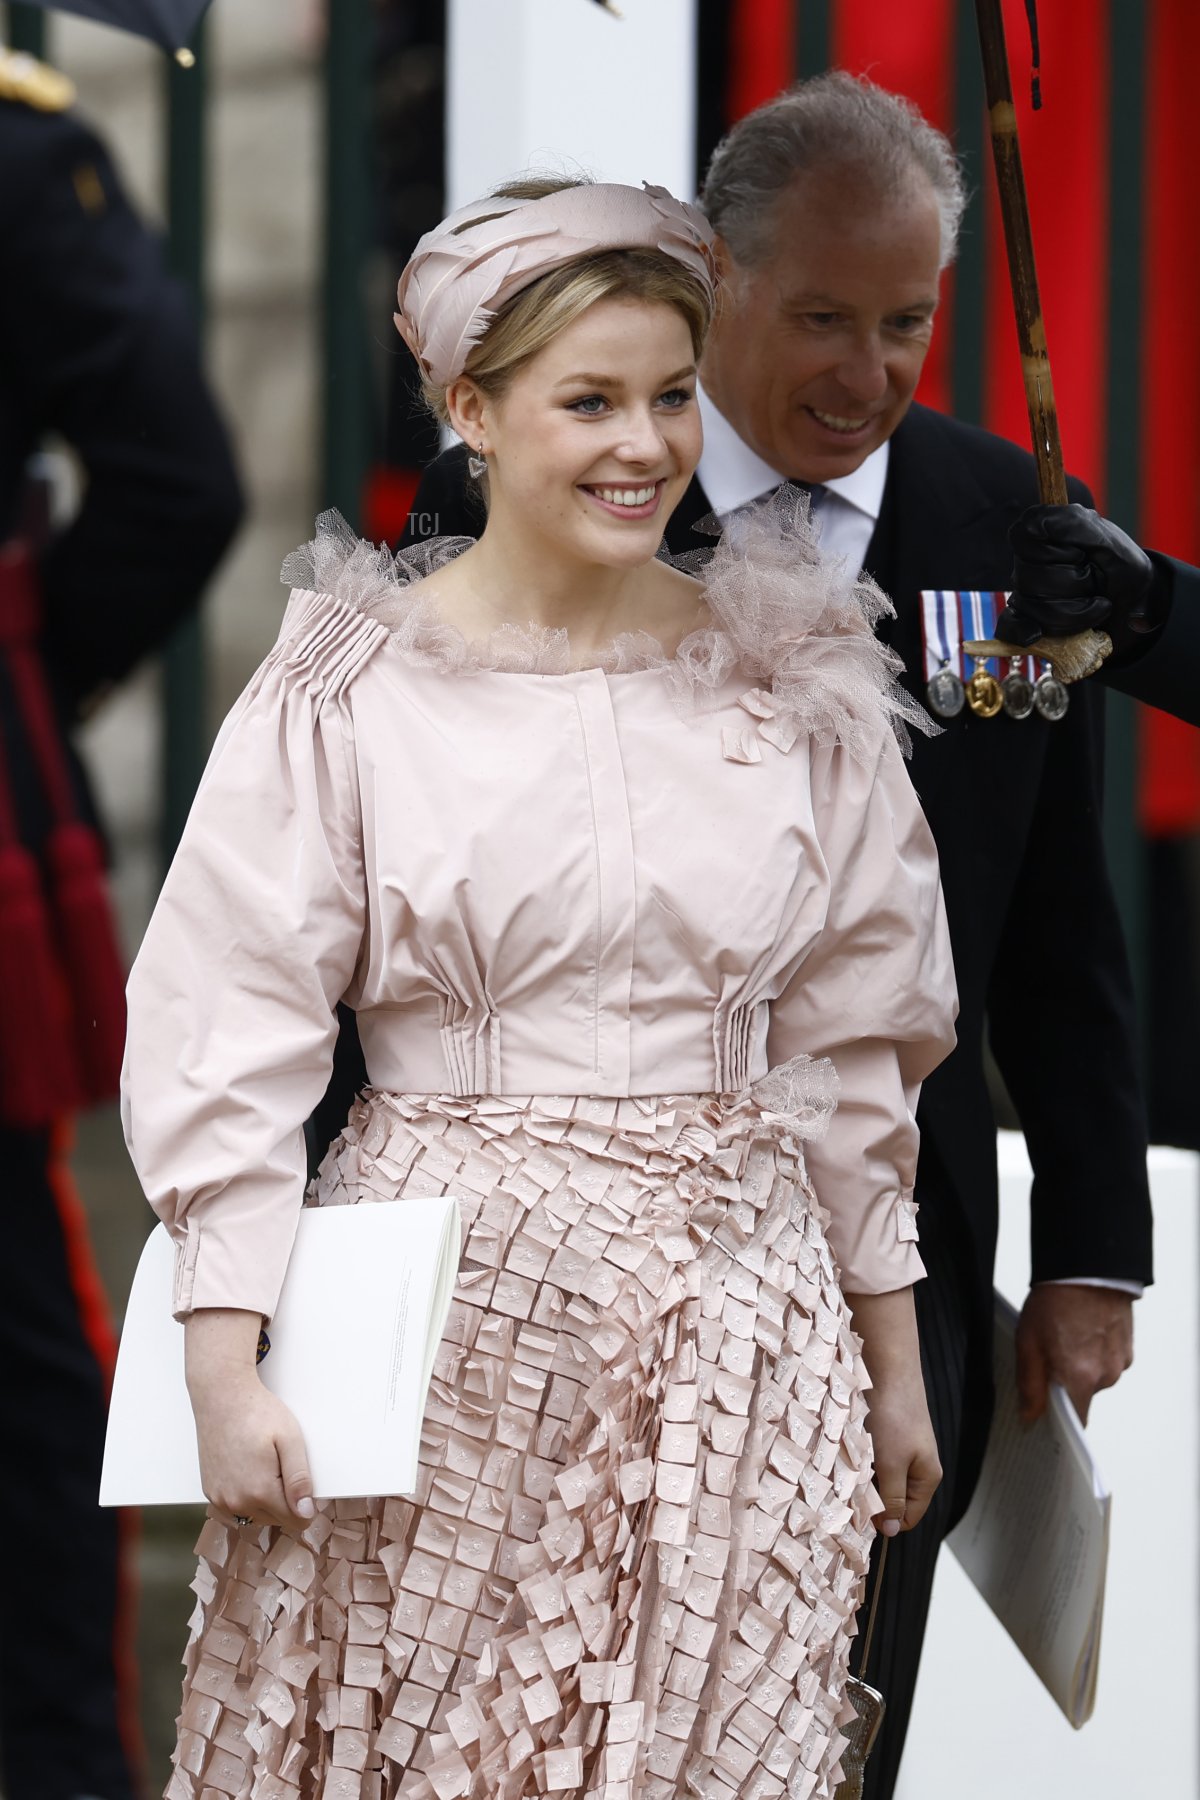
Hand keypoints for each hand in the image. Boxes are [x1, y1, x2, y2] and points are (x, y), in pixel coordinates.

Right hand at [185, 1308, 314, 1529]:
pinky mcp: (210, 1492)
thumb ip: (299, 1479)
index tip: (303, 1479)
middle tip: (281, 1463)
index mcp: (260, 1491)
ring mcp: (220, 1499)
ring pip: (255, 1515)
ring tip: (264, 1463)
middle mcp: (236, 1502)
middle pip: (276, 1519)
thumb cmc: (257, 1412)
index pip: (295, 1520)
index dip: (306, 1503)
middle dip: (285, 1499)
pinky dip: (246, 1494)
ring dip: (265, 1499)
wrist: (221, 1397)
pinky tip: (248, 1467)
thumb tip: (306, 1512)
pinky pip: (237, 1506)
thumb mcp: (290, 1439)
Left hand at [845, 1287, 942, 1535]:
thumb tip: (890, 1531)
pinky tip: (845, 1448)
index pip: (906, 1518)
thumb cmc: (893, 1416)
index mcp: (927, 1477)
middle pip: (890, 1498)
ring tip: (843, 1465)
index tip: (856, 1515)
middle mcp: (916, 1464)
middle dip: (868, 1497)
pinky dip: (856, 1457)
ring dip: (859, 1476)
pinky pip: (869, 1457)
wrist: (887, 1365)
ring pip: (876, 1476)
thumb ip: (891, 1499)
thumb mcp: (892, 1464)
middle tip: (845, 1488)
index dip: (883, 1521)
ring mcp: (900, 1447)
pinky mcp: (884, 1431)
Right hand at [998, 503, 1157, 653]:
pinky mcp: (1030, 621)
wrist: (1136, 605)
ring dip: (1077, 611)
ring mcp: (1026, 593)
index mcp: (1043, 534)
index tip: (1082, 552)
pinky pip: (1012, 628)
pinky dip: (1023, 632)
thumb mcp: (1107, 539)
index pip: (1023, 537)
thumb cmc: (1121, 566)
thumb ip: (1074, 524)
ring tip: (1094, 602)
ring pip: (1035, 608)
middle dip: (1074, 583)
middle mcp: (1028, 562)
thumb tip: (1036, 523)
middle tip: (1094, 578)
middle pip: (1030, 577)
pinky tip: (1036, 634)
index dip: (1056, 549)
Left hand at [1015, 1284, 1133, 1425]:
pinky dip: (1095, 1352)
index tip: (1047, 1412)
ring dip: (1081, 1365)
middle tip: (1049, 1354)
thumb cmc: (1056, 1299)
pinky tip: (1082, 1331)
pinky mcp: (1128, 1348)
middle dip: (1065, 1382)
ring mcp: (1119, 1362)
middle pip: (1082, 1396)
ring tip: (1066, 1336)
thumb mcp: (1028, 1342)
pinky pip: (1108, 1361)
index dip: (1060, 1419)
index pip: (1075, 1421)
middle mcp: (1105, 1375)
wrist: (1087, 1267)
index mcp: (1080, 1378)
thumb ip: (1030, 1385)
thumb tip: (1030, 1417)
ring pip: (1096, 1377)